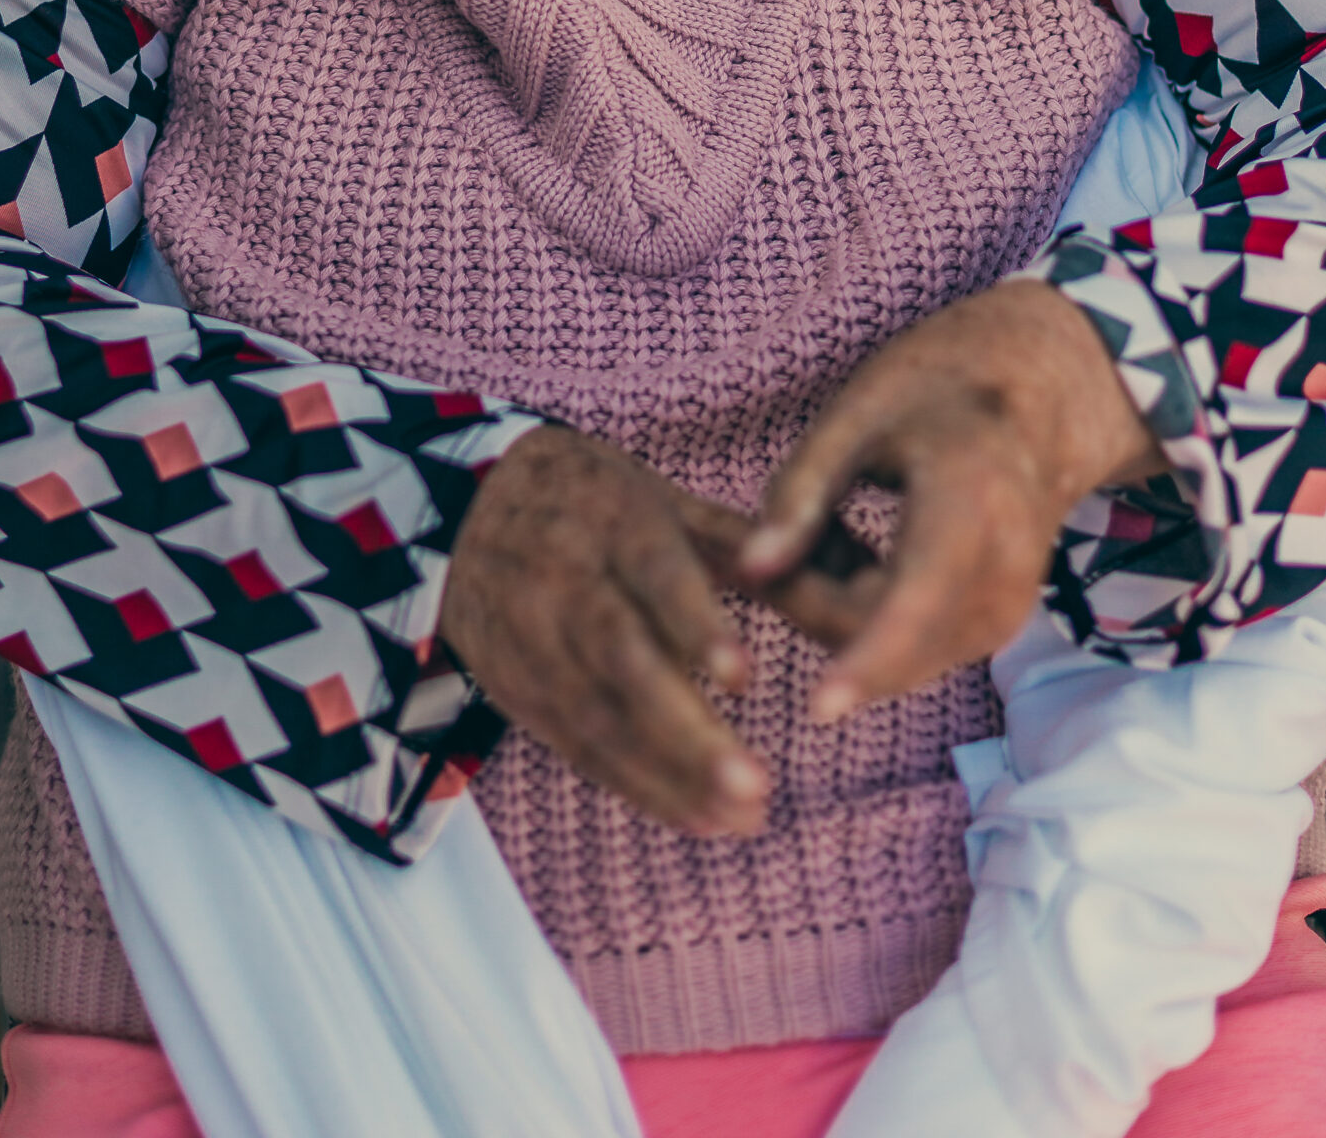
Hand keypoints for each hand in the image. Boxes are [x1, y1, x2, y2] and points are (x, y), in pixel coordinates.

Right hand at [440, 424, 881, 834]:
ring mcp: (534, 638)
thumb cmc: (602, 506)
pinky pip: (576, 745)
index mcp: (616, 521)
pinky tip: (694, 818)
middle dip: (687, 732)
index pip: (654, 575)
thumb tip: (862, 600)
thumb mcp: (675, 509)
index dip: (694, 625)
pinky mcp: (518, 687)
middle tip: (757, 790)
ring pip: (597, 717)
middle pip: (623, 660)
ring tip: (743, 819)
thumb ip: (762, 557)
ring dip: (669, 776)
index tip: (744, 677)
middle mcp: (567, 580)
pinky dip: (635, 786)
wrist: (464, 509)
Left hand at [737, 277, 1165, 720]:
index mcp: (970, 506)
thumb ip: (802, 491)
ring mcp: (1004, 613)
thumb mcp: (859, 411)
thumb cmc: (943, 385)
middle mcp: (1002, 577)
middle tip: (736, 536)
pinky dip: (857, 606)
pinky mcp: (991, 629)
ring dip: (827, 603)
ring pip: (884, 649)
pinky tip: (846, 543)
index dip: (866, 660)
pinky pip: (902, 643)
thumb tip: (749, 572)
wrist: (1046, 396)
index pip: (916, 603)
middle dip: (801, 599)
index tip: (817, 708)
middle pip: (878, 634)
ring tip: (810, 521)